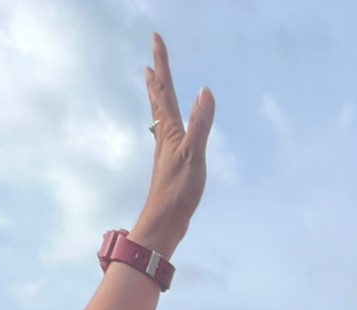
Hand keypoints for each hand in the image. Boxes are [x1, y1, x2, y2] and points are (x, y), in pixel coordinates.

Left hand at [130, 34, 215, 258]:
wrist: (165, 222)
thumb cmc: (178, 191)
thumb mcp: (195, 156)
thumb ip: (201, 124)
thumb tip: (205, 91)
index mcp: (170, 131)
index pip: (166, 90)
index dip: (163, 63)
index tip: (156, 39)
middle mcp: (164, 137)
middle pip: (158, 102)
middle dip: (157, 80)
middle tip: (151, 62)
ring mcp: (165, 151)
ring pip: (160, 117)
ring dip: (158, 99)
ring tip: (155, 87)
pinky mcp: (169, 164)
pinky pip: (166, 133)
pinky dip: (166, 121)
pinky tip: (168, 129)